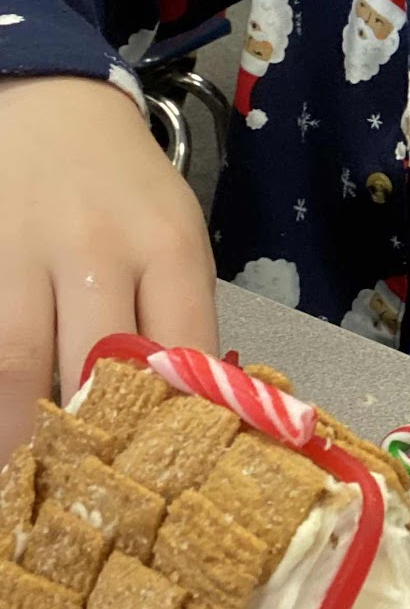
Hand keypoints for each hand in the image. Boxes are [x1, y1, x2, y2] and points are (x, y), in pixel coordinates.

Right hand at [0, 78, 218, 460]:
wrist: (49, 102)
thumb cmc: (125, 189)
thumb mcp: (175, 235)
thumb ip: (178, 317)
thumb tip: (192, 418)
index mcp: (169, 246)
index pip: (181, 349)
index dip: (174, 423)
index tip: (170, 484)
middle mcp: (96, 247)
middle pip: (92, 362)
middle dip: (89, 442)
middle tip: (86, 505)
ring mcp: (21, 249)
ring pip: (14, 357)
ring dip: (17, 430)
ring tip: (24, 484)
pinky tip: (0, 428)